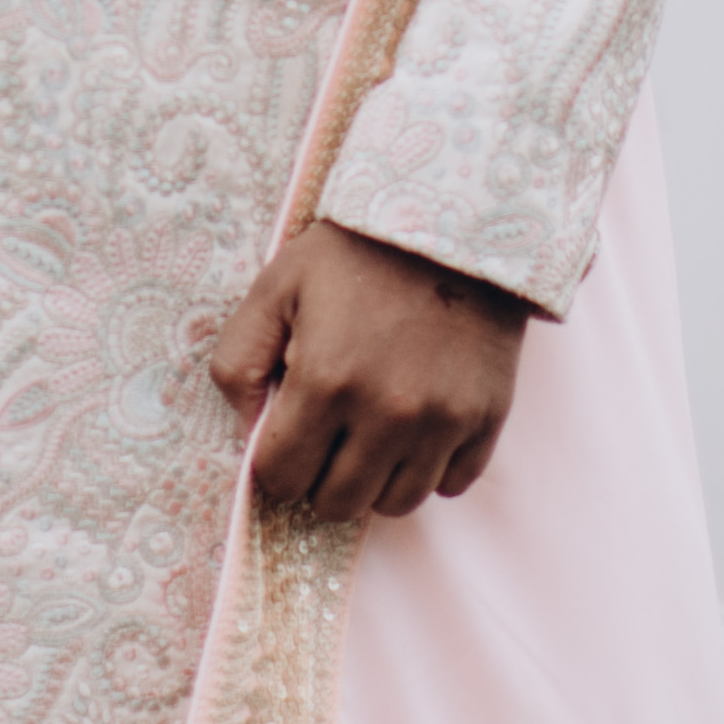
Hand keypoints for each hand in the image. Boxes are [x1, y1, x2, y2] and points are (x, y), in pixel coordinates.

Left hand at [206, 220, 529, 520]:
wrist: (455, 219)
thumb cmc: (357, 252)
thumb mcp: (277, 285)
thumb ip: (238, 358)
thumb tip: (244, 426)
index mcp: (325, 380)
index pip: (282, 477)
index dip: (275, 462)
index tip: (285, 436)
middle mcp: (385, 414)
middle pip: (337, 502)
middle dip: (320, 477)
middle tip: (326, 436)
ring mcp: (441, 421)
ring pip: (396, 503)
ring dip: (374, 480)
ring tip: (369, 435)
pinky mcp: (485, 419)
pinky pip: (451, 484)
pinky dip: (429, 468)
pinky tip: (415, 428)